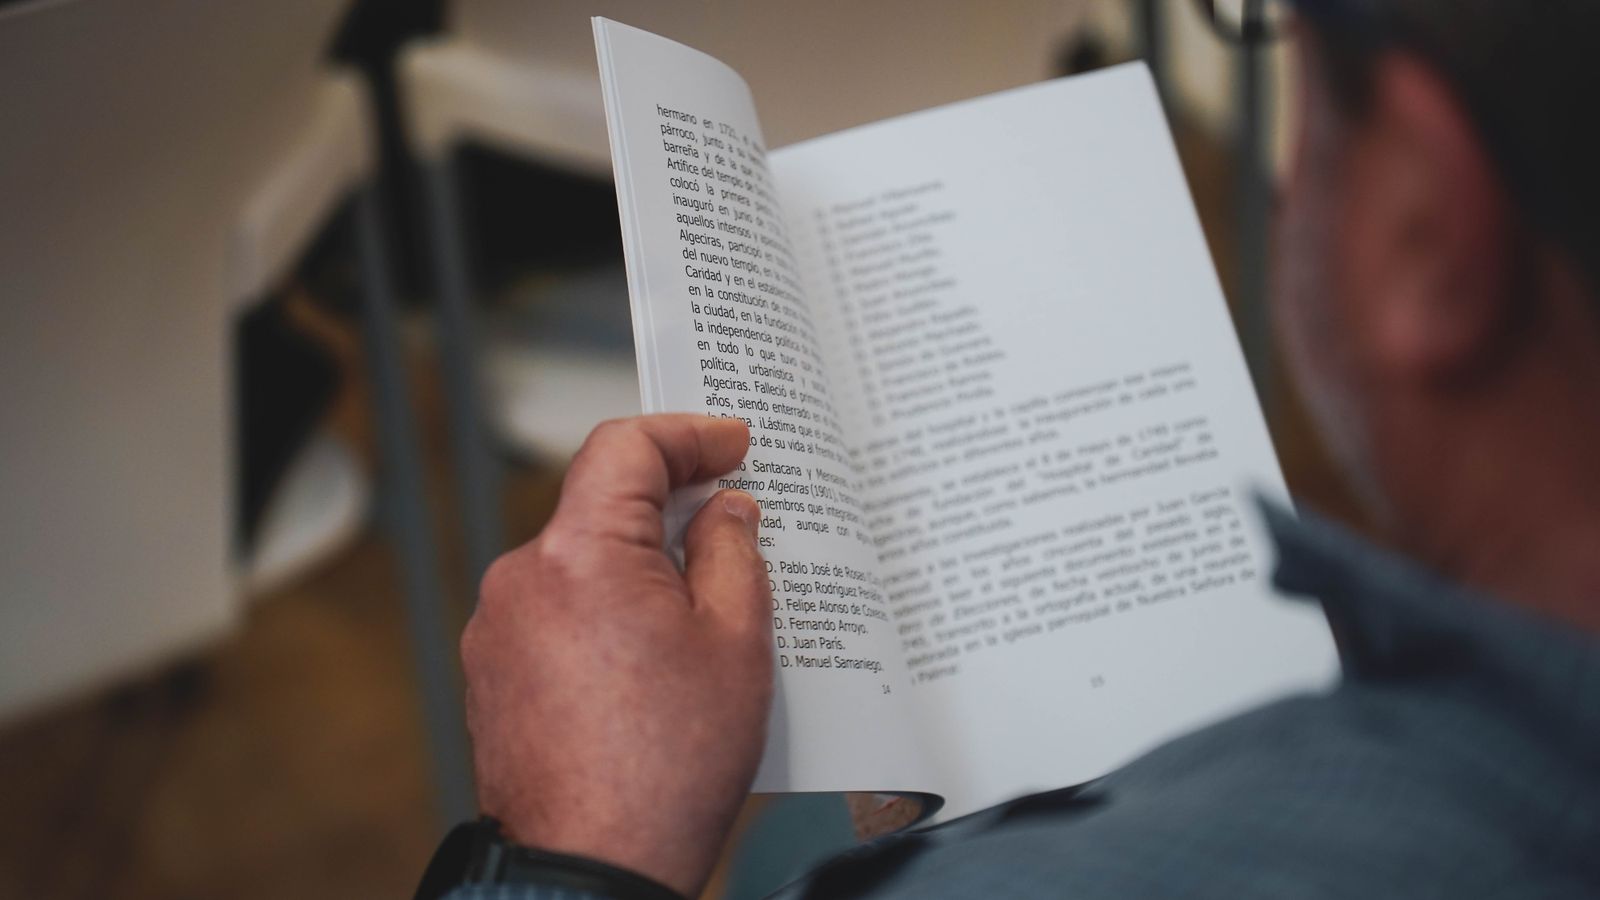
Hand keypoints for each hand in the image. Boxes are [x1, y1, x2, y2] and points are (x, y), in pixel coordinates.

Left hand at [460, 415, 773, 897]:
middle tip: (736, 528)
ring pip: (581, 565)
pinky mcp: (492, 672)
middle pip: (600, 507)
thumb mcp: (736, 643)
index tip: (729, 444)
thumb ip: (732, 552)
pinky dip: (605, 615)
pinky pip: (558, 613)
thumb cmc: (662, 772)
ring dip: (637, 570)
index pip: (625, 449)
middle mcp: (521, 579)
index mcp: (579, 555)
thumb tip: (725, 510)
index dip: (685, 434)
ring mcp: (498, 628)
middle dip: (669, 511)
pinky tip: (652, 660)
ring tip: (701, 617)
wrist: (590, 867)